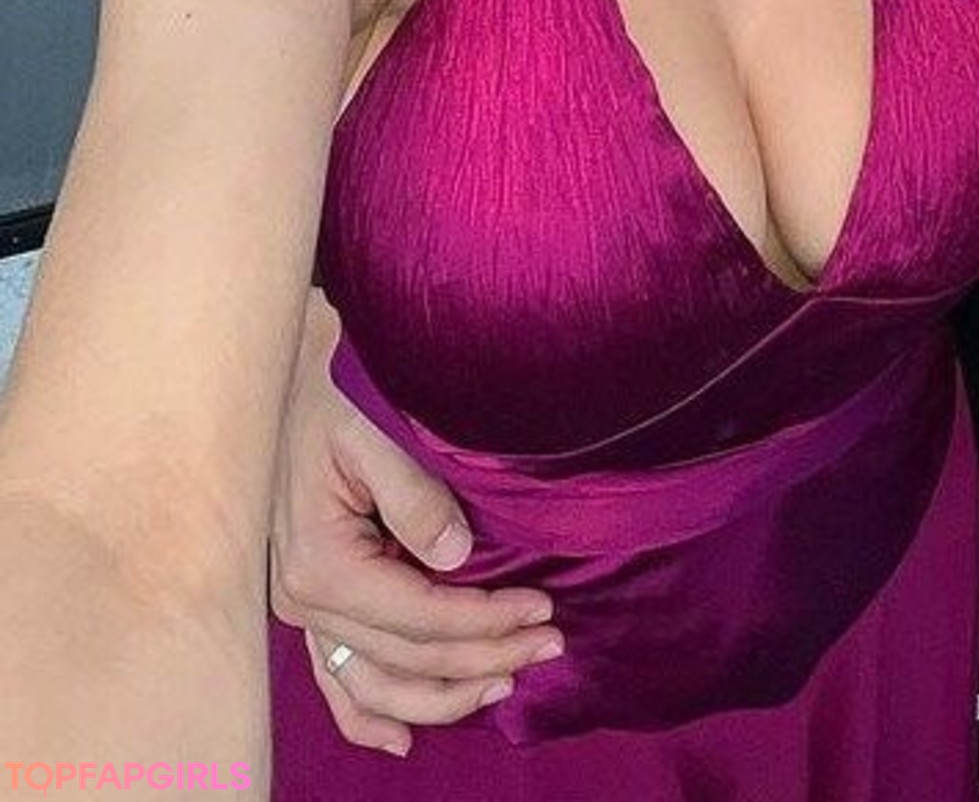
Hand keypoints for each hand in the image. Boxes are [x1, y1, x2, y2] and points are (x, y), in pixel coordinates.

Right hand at [270, 292, 561, 757]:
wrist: (278, 386)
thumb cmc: (327, 399)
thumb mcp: (370, 433)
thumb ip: (414, 495)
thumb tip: (459, 556)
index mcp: (321, 564)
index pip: (423, 618)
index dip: (488, 622)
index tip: (543, 611)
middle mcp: (304, 602)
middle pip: (411, 657)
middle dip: (487, 656)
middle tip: (550, 644)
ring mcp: (301, 612)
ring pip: (379, 685)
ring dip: (445, 696)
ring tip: (507, 684)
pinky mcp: (305, 607)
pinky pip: (334, 681)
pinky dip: (368, 716)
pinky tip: (401, 741)